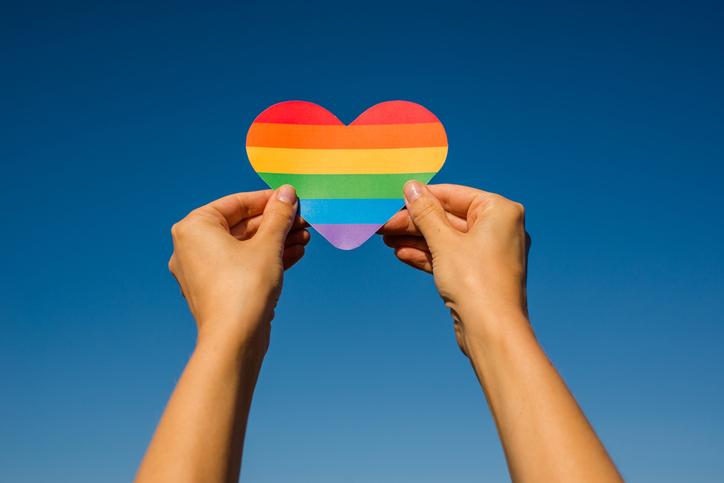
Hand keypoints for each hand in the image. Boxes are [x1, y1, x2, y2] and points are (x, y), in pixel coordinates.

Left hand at [168, 186, 308, 353]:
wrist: (235, 339)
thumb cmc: (245, 287)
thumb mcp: (268, 245)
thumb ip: (278, 215)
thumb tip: (287, 192)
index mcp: (195, 227)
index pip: (236, 203)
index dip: (268, 200)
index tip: (292, 198)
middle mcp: (191, 247)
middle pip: (242, 226)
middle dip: (276, 224)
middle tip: (303, 220)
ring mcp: (201, 270)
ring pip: (244, 247)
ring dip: (276, 241)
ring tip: (305, 237)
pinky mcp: (215, 289)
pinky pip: (242, 264)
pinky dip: (265, 259)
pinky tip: (295, 254)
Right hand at [380, 182, 529, 354]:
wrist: (492, 332)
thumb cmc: (476, 282)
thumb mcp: (444, 242)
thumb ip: (425, 213)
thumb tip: (411, 187)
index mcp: (500, 211)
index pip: (453, 195)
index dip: (420, 199)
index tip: (392, 201)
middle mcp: (499, 229)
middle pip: (447, 218)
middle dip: (413, 223)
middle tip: (382, 225)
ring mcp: (489, 253)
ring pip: (446, 239)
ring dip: (416, 239)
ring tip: (386, 239)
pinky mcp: (479, 274)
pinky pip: (450, 257)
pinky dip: (428, 256)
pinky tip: (402, 254)